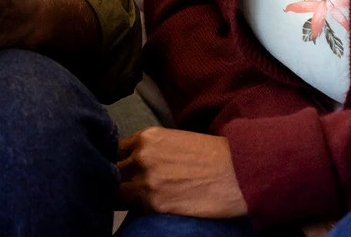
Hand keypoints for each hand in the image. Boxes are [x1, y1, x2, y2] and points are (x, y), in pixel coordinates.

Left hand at [117, 128, 247, 217]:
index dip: (115, 163)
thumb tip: (132, 163)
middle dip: (116, 181)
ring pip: (117, 195)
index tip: (118, 172)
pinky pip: (135, 211)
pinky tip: (152, 210)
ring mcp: (146, 182)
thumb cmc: (213, 157)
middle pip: (112, 172)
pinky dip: (139, 212)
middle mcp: (141, 157)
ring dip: (124, 199)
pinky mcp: (155, 205)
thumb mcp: (176, 141)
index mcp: (147, 138)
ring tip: (136, 202)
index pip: (114, 151)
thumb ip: (150, 150)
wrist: (238, 174)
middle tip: (123, 189)